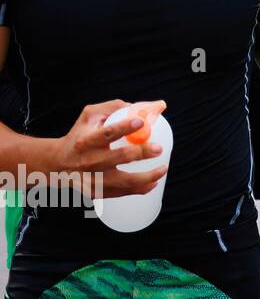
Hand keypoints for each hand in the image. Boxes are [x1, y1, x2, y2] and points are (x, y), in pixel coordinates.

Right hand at [51, 100, 167, 198]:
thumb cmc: (79, 137)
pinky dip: (140, 189)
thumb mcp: (88, 117)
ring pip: (124, 181)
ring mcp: (93, 179)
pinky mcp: (96, 192)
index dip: (124, 127)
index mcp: (86, 141)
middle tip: (159, 148)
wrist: (57, 164)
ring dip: (148, 176)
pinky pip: (122, 192)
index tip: (141, 122)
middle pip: (119, 157)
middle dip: (142, 152)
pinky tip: (153, 182)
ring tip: (163, 168)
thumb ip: (111, 108)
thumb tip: (137, 106)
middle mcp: (89, 161)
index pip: (106, 133)